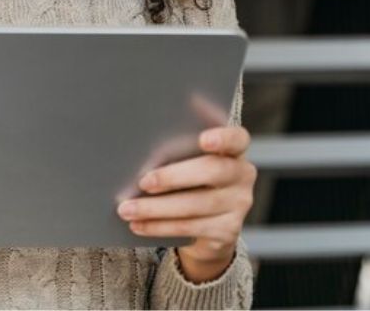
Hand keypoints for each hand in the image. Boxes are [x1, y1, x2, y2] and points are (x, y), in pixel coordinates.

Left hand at [116, 125, 255, 281]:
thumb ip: (180, 145)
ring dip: (156, 208)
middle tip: (143, 182)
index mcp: (235, 150)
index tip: (203, 139)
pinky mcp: (227, 231)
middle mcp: (242, 175)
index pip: (237, 139)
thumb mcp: (191, 159)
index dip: (222, 138)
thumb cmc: (193, 180)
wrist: (209, 226)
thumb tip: (144, 140)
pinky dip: (159, 226)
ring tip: (127, 209)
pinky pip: (189, 228)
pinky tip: (139, 224)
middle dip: (173, 177)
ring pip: (194, 205)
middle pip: (211, 171)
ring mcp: (238, 205)